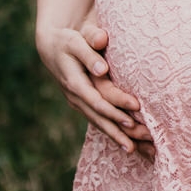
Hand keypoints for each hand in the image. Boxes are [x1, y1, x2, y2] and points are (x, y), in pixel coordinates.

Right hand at [35, 20, 152, 158]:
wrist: (51, 46)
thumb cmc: (67, 41)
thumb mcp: (76, 42)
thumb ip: (89, 53)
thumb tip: (102, 69)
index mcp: (75, 83)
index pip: (98, 99)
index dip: (115, 106)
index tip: (136, 108)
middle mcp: (76, 97)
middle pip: (99, 117)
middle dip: (118, 129)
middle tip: (140, 138)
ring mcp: (78, 102)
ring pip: (98, 123)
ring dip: (114, 136)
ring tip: (133, 149)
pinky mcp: (82, 103)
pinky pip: (97, 121)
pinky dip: (110, 132)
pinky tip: (123, 142)